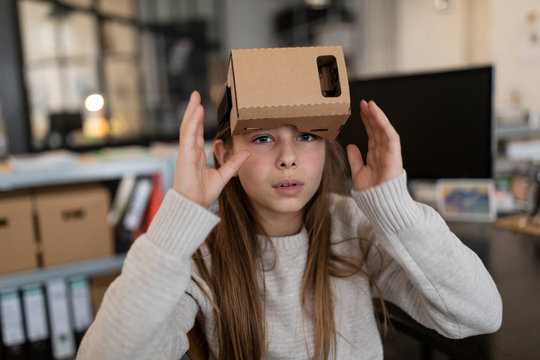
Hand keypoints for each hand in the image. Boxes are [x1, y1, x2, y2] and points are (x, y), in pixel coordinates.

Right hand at [173, 91, 249, 207]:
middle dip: (193, 110)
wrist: (193, 206)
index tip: (201, 107)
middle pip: (191, 126)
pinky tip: (196, 110)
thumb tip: (247, 152)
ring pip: (188, 127)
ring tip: (195, 97)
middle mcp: (190, 151)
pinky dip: (192, 122)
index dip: (198, 120)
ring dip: (192, 111)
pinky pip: (189, 135)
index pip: (197, 132)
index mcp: (197, 155)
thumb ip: (234, 163)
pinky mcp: (185, 155)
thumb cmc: (202, 194)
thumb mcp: (223, 176)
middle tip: (196, 95)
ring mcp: (186, 152)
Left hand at [346, 100, 402, 190]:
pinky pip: (390, 136)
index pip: (372, 134)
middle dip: (371, 115)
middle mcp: (383, 152)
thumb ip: (355, 159)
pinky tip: (377, 115)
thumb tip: (351, 146)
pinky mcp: (394, 155)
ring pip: (384, 130)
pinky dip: (384, 125)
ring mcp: (389, 153)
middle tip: (363, 103)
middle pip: (377, 129)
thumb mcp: (358, 173)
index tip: (360, 111)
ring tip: (370, 105)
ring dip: (377, 116)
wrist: (380, 205)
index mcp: (375, 156)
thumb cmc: (371, 193)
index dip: (366, 122)